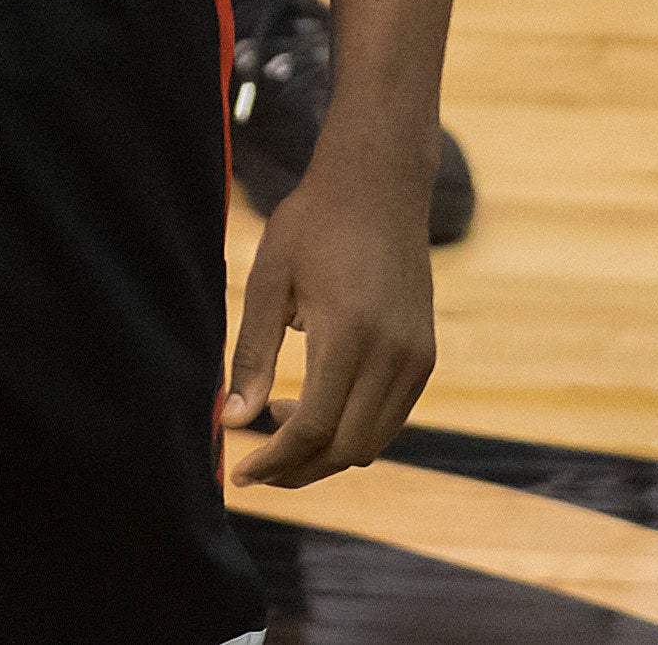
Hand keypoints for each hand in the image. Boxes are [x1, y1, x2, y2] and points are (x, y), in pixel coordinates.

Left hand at [221, 141, 437, 485]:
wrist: (379, 186)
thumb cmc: (313, 224)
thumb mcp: (268, 279)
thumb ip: (252, 352)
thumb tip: (232, 419)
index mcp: (350, 334)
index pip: (313, 427)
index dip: (274, 460)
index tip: (239, 472)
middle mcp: (394, 355)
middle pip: (346, 449)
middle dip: (298, 468)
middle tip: (254, 462)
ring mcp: (416, 359)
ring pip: (373, 442)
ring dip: (325, 452)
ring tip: (279, 419)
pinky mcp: (425, 357)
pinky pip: (390, 419)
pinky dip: (352, 429)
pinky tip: (313, 402)